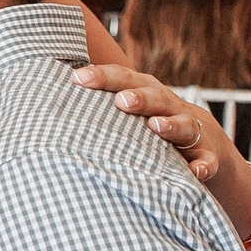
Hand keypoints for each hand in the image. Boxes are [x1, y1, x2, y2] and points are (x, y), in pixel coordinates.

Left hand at [73, 64, 232, 185]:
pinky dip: (203, 166)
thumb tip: (44, 101)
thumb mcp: (127, 112)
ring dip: (170, 125)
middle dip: (139, 97)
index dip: (102, 77)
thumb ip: (97, 107)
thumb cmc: (147, 124)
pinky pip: (206, 161)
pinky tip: (196, 173)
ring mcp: (189, 130)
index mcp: (145, 92)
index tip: (78, 78)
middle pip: (154, 96)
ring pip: (182, 125)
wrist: (202, 141)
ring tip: (156, 127)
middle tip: (122, 101)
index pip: (123, 79)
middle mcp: (168, 106)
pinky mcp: (205, 155)